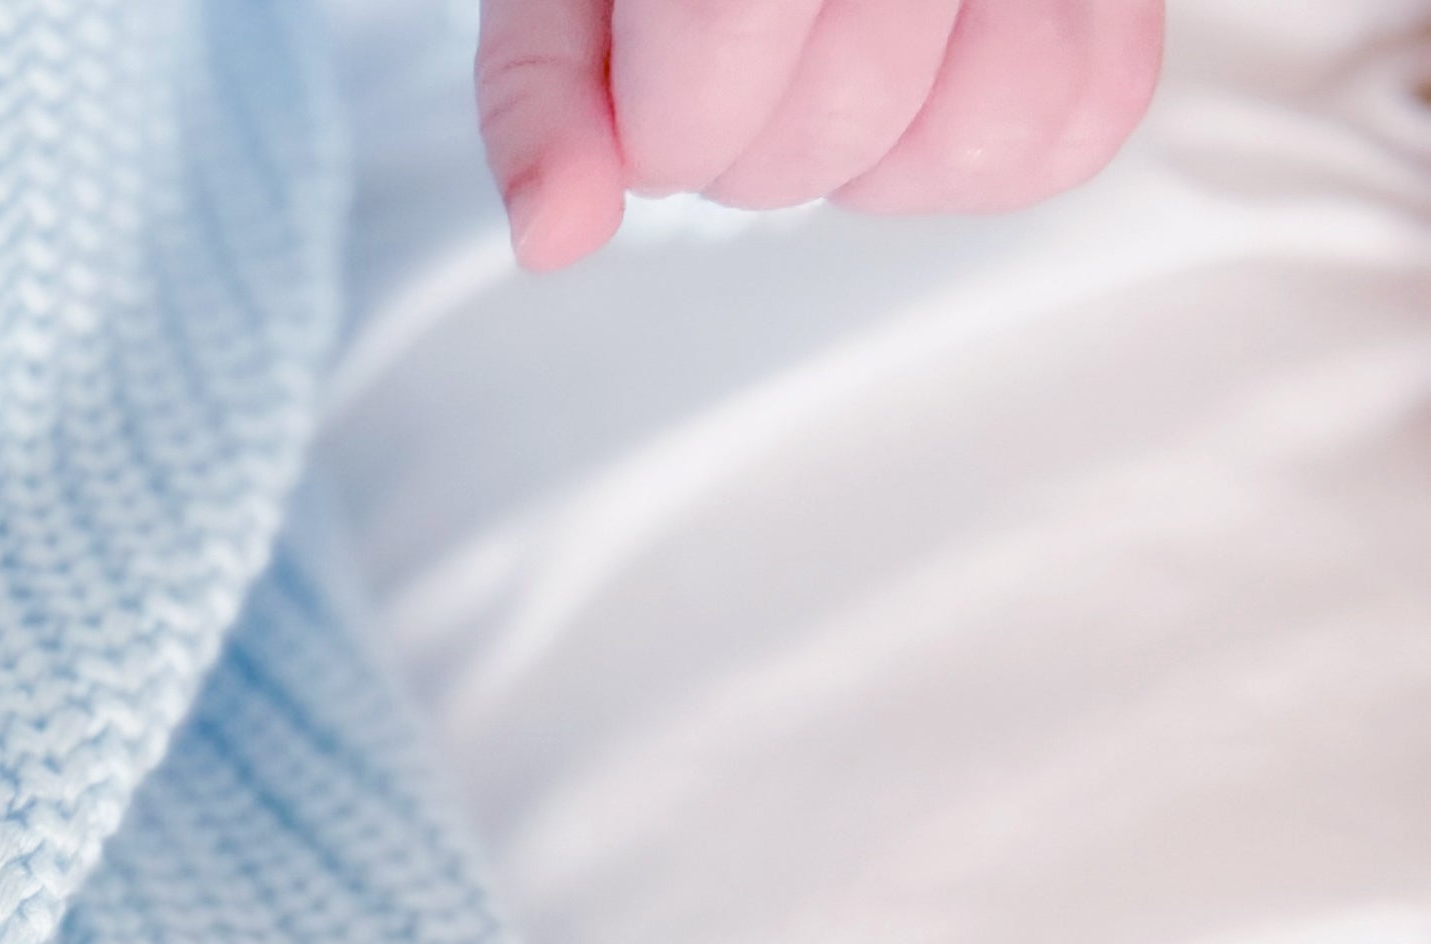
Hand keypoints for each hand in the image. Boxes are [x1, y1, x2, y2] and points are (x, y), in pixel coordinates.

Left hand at [475, 0, 1165, 269]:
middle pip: (836, 118)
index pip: (725, 32)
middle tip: (753, 60)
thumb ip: (545, 80)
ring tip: (839, 55)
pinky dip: (978, 142)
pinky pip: (1079, 119)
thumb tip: (556, 229)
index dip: (669, 118)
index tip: (656, 93)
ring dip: (872, 151)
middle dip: (755, 142)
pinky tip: (923, 70)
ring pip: (975, 130)